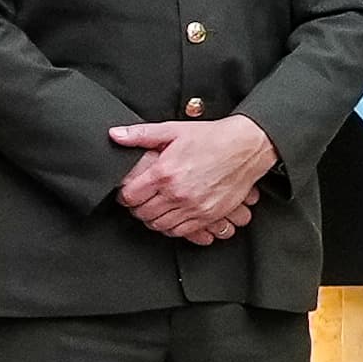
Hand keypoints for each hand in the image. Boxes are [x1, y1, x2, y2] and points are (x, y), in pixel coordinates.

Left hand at [109, 116, 277, 244]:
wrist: (247, 147)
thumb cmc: (212, 138)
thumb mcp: (173, 130)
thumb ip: (141, 134)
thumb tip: (115, 135)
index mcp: (164, 173)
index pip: (130, 196)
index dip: (125, 195)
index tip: (128, 191)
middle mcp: (177, 193)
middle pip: (142, 214)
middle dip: (137, 208)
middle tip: (140, 200)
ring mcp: (194, 207)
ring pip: (160, 225)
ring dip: (153, 219)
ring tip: (155, 208)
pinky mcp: (209, 216)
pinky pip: (181, 231)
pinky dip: (172, 227)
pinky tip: (172, 216)